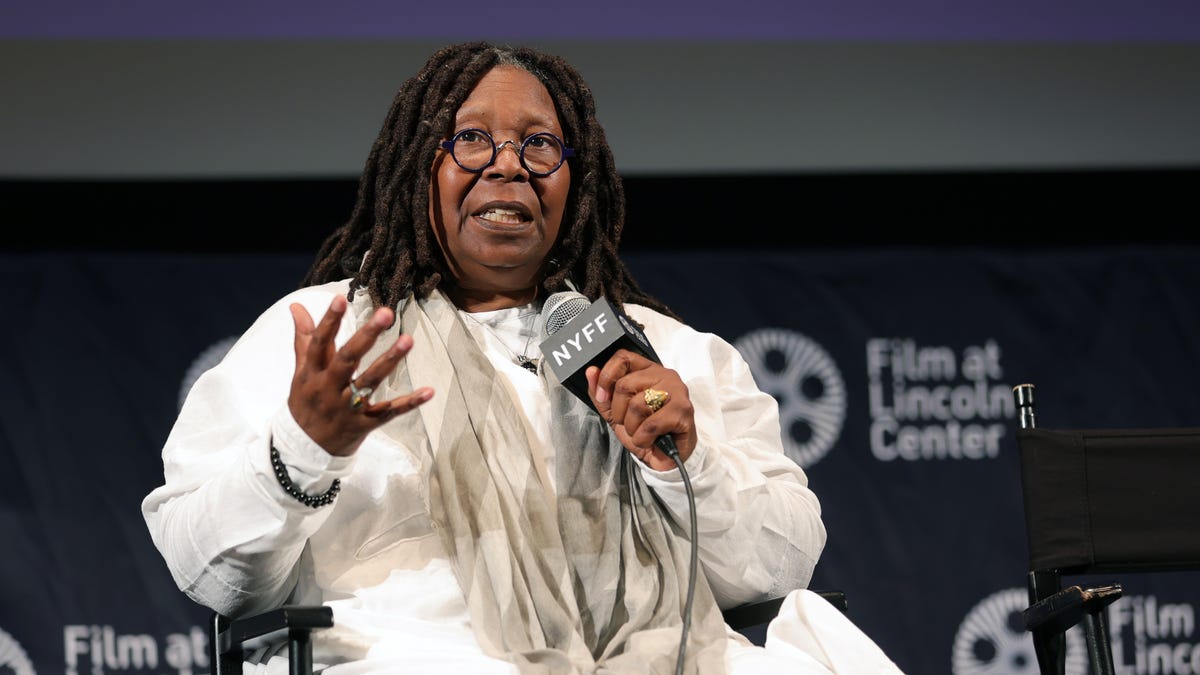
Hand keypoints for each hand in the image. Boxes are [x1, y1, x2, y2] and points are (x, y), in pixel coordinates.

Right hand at [288, 295, 433, 456]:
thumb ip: (304, 340)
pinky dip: (409, 403)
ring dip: (390, 360)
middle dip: (366, 336)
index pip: (319, 343)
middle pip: (347, 359)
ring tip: (409, 339)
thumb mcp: (301, 373)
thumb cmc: (306, 404)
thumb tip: (297, 307)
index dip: (329, 321)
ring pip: (370, 382)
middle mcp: (328, 389)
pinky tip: (429, 391)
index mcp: (311, 374)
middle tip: (386, 313)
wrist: (305, 451)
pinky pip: (389, 413)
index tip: (340, 299)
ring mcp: (347, 408)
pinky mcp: (364, 425)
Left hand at [585, 349, 695, 470]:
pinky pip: (651, 424)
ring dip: (632, 427)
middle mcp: (665, 375)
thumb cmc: (644, 431)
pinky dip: (643, 438)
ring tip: (642, 432)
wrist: (665, 457)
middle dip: (619, 412)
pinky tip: (650, 440)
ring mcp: (677, 391)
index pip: (623, 357)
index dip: (607, 377)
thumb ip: (601, 393)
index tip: (602, 397)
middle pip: (625, 384)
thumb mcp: (615, 412)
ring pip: (637, 404)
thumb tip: (591, 372)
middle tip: (629, 423)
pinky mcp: (683, 411)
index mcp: (648, 370)